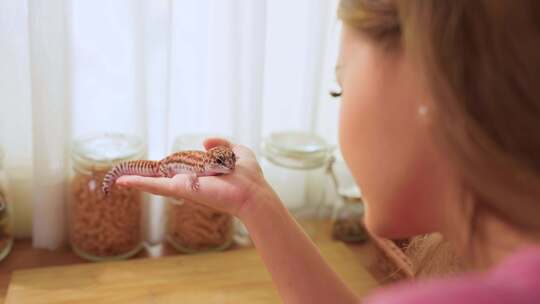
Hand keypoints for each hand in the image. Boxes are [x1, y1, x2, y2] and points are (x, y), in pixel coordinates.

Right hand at [116, 138, 276, 218]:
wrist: (252, 192)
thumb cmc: (248, 176)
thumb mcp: (236, 151)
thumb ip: (221, 144)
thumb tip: (204, 141)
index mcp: (200, 173)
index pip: (179, 168)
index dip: (165, 166)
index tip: (152, 165)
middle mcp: (189, 180)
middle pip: (162, 176)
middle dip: (144, 175)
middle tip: (124, 174)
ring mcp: (183, 185)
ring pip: (154, 182)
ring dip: (135, 179)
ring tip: (117, 178)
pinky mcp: (181, 189)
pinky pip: (156, 185)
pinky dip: (138, 182)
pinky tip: (122, 181)